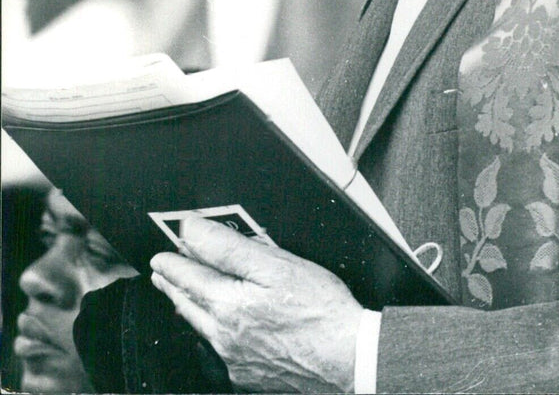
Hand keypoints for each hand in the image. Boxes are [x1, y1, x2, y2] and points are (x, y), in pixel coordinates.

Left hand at [150, 214, 362, 392]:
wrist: (349, 358)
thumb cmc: (320, 310)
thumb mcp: (275, 264)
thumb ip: (228, 247)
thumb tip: (192, 232)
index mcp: (229, 305)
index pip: (190, 277)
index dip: (173, 262)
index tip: (160, 255)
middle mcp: (226, 336)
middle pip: (190, 306)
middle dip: (173, 286)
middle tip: (161, 274)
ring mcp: (238, 359)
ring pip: (203, 330)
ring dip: (188, 308)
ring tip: (180, 297)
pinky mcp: (253, 375)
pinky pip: (222, 351)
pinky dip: (213, 334)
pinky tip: (220, 330)